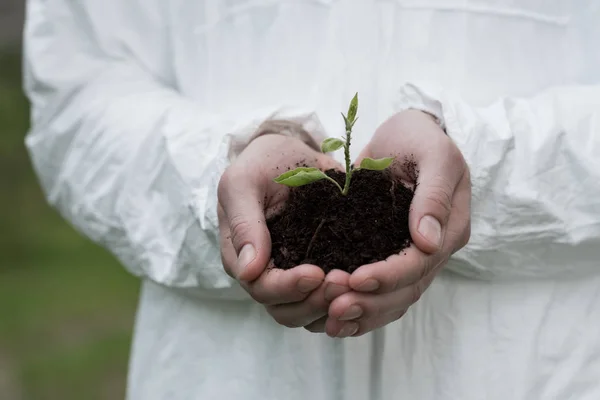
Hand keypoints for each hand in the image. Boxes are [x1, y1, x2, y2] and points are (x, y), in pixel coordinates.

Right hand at [218, 132, 349, 328]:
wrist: (292, 154)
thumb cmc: (262, 164)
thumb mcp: (244, 182)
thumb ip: (244, 223)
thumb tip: (248, 270)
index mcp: (242, 258)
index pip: (262, 289)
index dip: (288, 288)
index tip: (317, 273)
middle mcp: (268, 274)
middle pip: (287, 310)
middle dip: (316, 301)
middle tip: (346, 281)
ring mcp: (295, 275)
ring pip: (311, 312)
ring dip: (334, 305)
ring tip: (357, 284)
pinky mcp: (323, 268)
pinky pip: (334, 298)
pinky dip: (351, 299)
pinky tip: (369, 288)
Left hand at [325, 110, 470, 336]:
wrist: (406, 135)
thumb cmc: (421, 138)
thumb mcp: (434, 154)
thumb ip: (434, 195)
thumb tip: (428, 240)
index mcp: (450, 228)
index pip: (420, 264)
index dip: (389, 276)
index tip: (355, 279)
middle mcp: (434, 249)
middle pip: (406, 290)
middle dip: (371, 302)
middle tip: (334, 306)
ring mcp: (413, 256)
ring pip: (393, 299)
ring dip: (363, 313)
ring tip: (329, 319)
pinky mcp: (389, 255)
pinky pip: (379, 292)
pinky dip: (359, 306)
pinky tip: (331, 317)